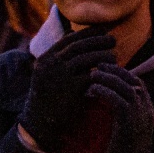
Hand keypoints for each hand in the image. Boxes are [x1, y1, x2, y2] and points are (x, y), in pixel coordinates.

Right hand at [20, 29, 123, 150]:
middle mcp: (51, 64)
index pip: (69, 39)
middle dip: (98, 41)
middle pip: (78, 46)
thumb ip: (59, 53)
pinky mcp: (70, 90)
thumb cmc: (47, 95)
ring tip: (114, 56)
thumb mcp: (47, 71)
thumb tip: (72, 31)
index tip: (103, 30)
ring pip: (85, 59)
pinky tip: (110, 72)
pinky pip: (90, 76)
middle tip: (113, 40)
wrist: (39, 122)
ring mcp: (59, 76)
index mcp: (46, 58)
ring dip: (102, 55)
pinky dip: (101, 72)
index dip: (88, 33)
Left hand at [89, 64, 153, 152]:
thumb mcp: (126, 132)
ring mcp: (141, 118)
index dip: (123, 74)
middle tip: (98, 66)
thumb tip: (109, 103)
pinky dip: (104, 92)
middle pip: (134, 82)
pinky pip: (118, 100)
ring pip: (126, 88)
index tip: (107, 69)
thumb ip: (122, 117)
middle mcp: (148, 112)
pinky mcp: (130, 125)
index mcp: (149, 112)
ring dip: (108, 78)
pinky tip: (91, 91)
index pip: (139, 84)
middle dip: (115, 71)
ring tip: (92, 75)